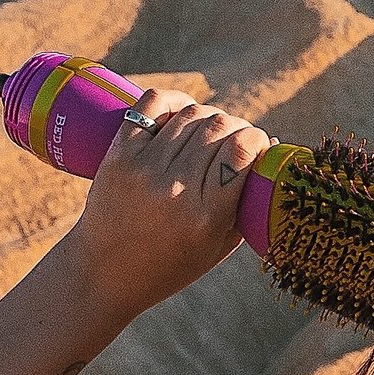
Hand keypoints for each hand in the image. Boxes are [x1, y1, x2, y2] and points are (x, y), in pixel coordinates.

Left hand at [66, 87, 269, 317]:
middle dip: (235, 126)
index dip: (257, 138)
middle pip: (219, 126)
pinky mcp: (118, 155)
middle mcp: (175, 190)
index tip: (257, 145)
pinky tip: (182, 111)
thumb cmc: (170, 265)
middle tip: (233, 139)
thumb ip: (249, 202)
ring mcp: (143, 170)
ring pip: (191, 114)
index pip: (242, 150)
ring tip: (208, 132)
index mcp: (206, 217)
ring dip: (208, 116)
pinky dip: (173, 100)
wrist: (103, 274)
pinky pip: (151, 104)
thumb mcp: (218, 246)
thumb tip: (270, 143)